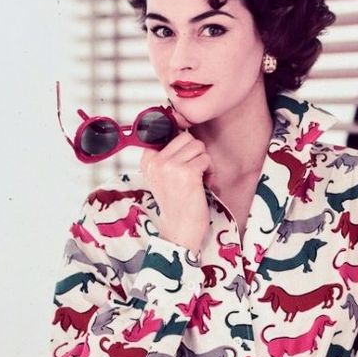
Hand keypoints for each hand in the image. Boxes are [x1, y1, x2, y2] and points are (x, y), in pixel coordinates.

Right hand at [140, 128, 213, 254]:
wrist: (180, 230)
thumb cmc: (177, 203)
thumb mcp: (164, 176)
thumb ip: (169, 154)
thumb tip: (183, 126)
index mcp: (147, 160)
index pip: (170, 134)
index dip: (184, 148)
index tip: (184, 165)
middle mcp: (155, 161)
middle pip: (187, 138)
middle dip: (197, 154)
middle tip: (195, 174)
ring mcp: (170, 166)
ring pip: (198, 147)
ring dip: (204, 163)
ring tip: (198, 180)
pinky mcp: (186, 173)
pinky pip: (206, 159)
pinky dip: (210, 172)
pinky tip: (204, 185)